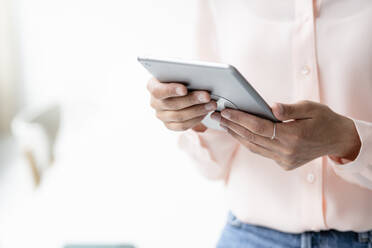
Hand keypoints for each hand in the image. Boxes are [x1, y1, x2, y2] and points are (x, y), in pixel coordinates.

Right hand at [147, 78, 216, 131]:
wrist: (181, 88)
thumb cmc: (180, 76)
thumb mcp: (180, 71)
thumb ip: (184, 72)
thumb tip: (198, 75)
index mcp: (152, 86)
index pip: (158, 91)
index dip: (171, 90)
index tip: (184, 89)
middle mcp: (154, 103)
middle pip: (172, 104)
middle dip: (192, 100)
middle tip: (207, 96)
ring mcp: (161, 116)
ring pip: (179, 117)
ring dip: (198, 110)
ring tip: (212, 104)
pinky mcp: (169, 125)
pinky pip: (182, 126)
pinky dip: (196, 119)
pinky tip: (206, 112)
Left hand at [211, 100, 360, 170]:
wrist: (338, 140)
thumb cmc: (324, 119)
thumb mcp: (311, 107)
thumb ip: (290, 109)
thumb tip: (272, 108)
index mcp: (293, 136)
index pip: (259, 127)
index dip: (240, 119)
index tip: (225, 111)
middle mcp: (286, 152)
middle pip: (252, 138)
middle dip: (232, 126)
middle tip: (216, 116)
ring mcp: (285, 160)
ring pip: (254, 147)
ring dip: (237, 135)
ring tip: (223, 124)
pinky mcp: (284, 164)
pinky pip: (261, 152)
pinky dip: (248, 142)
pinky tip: (238, 133)